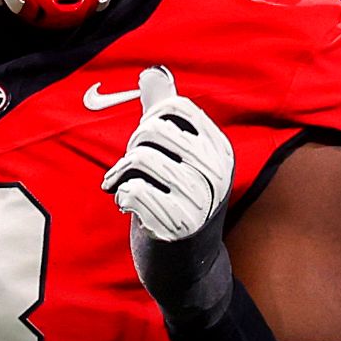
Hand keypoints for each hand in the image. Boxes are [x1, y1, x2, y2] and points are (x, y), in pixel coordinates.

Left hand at [101, 66, 236, 323]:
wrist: (189, 271)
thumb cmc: (178, 204)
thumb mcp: (177, 157)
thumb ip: (164, 113)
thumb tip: (153, 70)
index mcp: (219, 150)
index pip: (173, 109)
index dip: (148, 122)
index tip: (149, 146)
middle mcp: (216, 172)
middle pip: (152, 131)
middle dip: (132, 149)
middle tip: (132, 171)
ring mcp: (200, 199)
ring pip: (140, 160)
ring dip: (121, 175)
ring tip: (124, 188)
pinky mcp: (178, 225)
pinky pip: (134, 190)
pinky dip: (122, 196)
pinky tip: (129, 207)